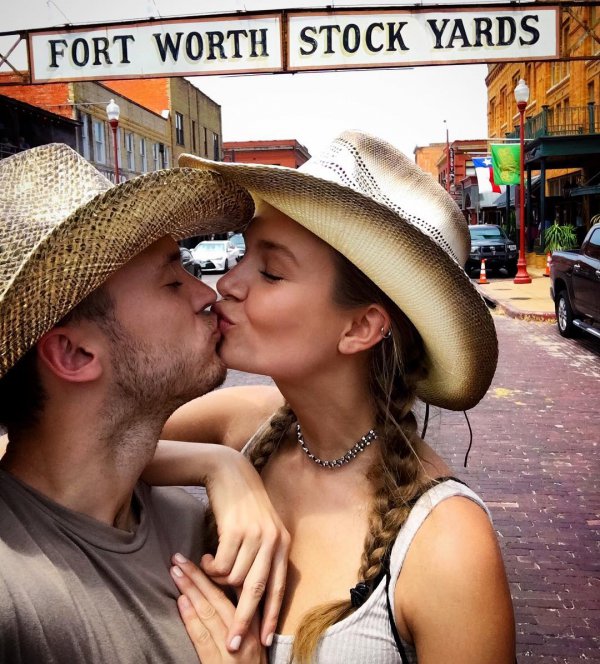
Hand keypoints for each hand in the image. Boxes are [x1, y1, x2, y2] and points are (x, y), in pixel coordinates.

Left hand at [171, 555, 266, 662]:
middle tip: (179, 559)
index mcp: (253, 623)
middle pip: (219, 597)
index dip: (214, 573)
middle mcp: (245, 631)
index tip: (199, 556)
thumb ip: (241, 618)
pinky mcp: (220, 663)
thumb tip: (224, 593)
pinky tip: (182, 602)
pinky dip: (192, 617)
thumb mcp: (251, 640)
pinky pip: (204, 636)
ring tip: (176, 573)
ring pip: (210, 612)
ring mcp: (233, 647)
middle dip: (198, 576)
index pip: (234, 592)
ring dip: (191, 590)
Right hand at [203, 449, 289, 650]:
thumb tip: (251, 594)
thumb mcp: (261, 530)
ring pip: (233, 579)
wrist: (231, 473)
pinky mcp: (236, 530)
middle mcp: (273, 541)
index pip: (279, 587)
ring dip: (218, 581)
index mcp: (282, 544)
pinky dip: (210, 569)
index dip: (271, 616)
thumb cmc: (243, 505)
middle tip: (233, 644)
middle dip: (244, 620)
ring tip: (210, 570)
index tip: (264, 641)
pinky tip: (204, 559)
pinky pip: (220, 566)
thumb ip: (262, 556)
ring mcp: (255, 535)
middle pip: (257, 590)